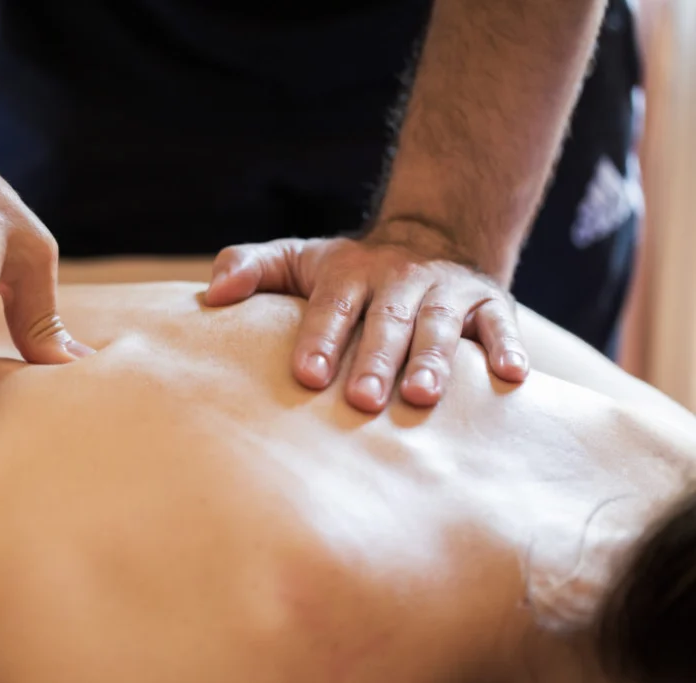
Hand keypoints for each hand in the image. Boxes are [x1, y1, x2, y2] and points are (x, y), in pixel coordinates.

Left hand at [205, 222, 527, 411]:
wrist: (429, 240)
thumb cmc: (348, 272)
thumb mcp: (299, 260)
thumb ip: (252, 268)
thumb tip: (211, 295)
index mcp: (348, 273)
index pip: (331, 305)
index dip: (321, 339)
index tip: (307, 377)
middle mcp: (399, 280)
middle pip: (387, 321)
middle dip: (376, 360)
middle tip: (363, 401)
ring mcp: (445, 292)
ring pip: (440, 326)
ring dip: (434, 361)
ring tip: (422, 397)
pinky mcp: (489, 304)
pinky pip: (499, 325)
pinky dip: (508, 348)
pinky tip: (512, 378)